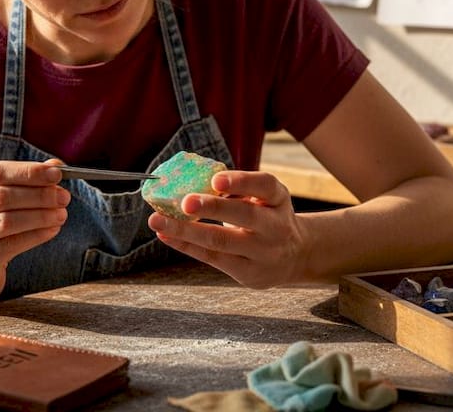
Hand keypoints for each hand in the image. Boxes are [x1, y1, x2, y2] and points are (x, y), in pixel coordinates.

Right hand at [0, 159, 69, 307]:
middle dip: (38, 194)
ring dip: (40, 215)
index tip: (56, 174)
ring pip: (6, 221)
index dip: (28, 171)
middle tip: (63, 197)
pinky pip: (10, 245)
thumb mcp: (0, 202)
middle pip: (0, 196)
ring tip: (61, 214)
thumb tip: (55, 165)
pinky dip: (36, 235)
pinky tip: (52, 230)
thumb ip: (24, 181)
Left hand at [147, 170, 306, 288]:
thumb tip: (192, 183)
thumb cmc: (268, 218)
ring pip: (222, 241)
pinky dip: (186, 245)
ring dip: (186, 230)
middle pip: (245, 215)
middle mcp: (276, 226)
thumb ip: (239, 190)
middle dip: (213, 208)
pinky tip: (166, 235)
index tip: (216, 179)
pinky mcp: (249, 273)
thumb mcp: (265, 199)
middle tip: (185, 202)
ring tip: (158, 221)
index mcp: (278, 200)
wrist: (295, 256)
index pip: (265, 186)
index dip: (241, 182)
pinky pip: (212, 258)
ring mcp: (263, 253)